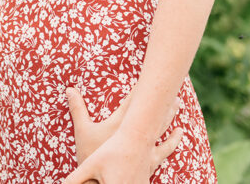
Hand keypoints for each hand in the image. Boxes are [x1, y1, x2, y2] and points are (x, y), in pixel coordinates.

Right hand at [65, 88, 182, 182]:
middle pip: (153, 112)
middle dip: (162, 99)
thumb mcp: (82, 131)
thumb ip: (77, 109)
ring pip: (161, 128)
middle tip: (173, 87)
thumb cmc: (89, 157)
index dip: (142, 88)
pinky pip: (165, 149)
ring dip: (169, 114)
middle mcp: (136, 134)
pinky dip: (172, 140)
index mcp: (121, 124)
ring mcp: (144, 148)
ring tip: (177, 103)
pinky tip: (179, 133)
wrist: (98, 183)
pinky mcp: (149, 161)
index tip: (149, 76)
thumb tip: (69, 89)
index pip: (134, 101)